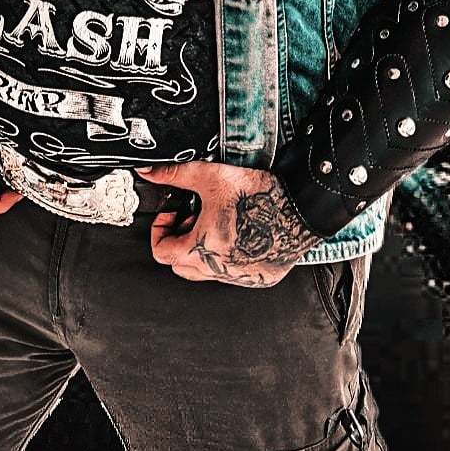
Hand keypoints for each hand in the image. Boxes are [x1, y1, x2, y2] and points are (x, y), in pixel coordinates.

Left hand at [140, 161, 322, 287]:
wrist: (300, 208)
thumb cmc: (259, 196)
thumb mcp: (210, 177)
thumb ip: (175, 175)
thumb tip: (149, 172)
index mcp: (202, 250)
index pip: (162, 252)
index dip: (160, 229)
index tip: (172, 214)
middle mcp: (220, 270)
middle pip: (180, 265)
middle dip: (180, 240)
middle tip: (193, 217)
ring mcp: (241, 278)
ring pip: (206, 271)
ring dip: (203, 249)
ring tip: (217, 223)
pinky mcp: (260, 278)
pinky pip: (233, 273)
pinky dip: (228, 256)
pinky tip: (238, 232)